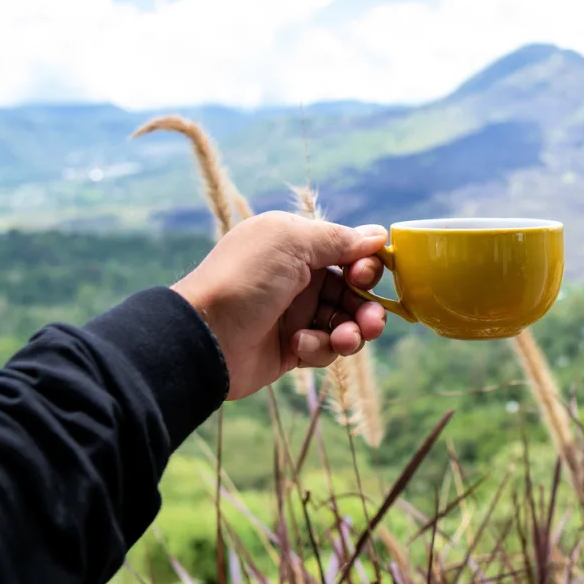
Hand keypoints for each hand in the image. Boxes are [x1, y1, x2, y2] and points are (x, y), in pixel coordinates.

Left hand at [171, 211, 387, 399]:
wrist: (205, 337)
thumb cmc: (245, 279)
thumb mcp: (291, 242)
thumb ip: (338, 238)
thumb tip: (379, 236)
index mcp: (297, 246)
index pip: (348, 252)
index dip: (365, 265)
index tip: (363, 276)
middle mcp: (299, 278)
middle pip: (353, 291)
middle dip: (367, 307)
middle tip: (372, 322)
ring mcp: (295, 314)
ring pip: (346, 323)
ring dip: (352, 332)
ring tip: (344, 340)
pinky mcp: (293, 347)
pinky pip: (325, 347)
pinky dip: (319, 347)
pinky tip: (299, 345)